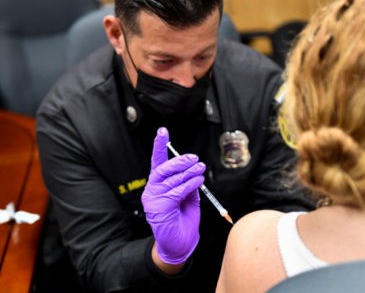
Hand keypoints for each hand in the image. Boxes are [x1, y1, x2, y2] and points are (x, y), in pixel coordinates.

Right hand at [141, 127, 204, 264]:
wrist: (180, 245)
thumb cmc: (183, 220)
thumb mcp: (188, 197)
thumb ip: (188, 183)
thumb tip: (194, 169)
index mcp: (158, 185)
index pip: (157, 163)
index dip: (159, 146)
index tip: (163, 131)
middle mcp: (152, 190)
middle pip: (162, 169)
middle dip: (179, 160)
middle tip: (195, 158)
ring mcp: (153, 200)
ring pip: (170, 178)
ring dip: (188, 171)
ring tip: (200, 168)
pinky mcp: (158, 208)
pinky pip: (175, 190)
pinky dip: (189, 184)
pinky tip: (199, 180)